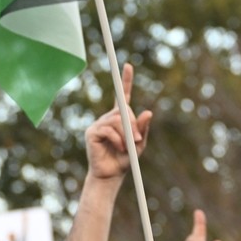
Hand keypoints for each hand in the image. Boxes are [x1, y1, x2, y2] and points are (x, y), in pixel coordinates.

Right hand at [85, 64, 152, 181]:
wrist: (110, 175)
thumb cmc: (124, 160)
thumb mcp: (139, 144)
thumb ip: (143, 129)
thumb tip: (149, 112)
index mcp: (119, 118)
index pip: (122, 95)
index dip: (125, 81)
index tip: (128, 65)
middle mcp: (107, 118)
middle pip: (122, 111)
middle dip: (132, 124)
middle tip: (136, 140)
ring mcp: (98, 124)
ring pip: (116, 120)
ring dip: (125, 134)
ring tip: (126, 147)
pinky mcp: (92, 132)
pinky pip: (108, 129)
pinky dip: (117, 139)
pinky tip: (117, 148)